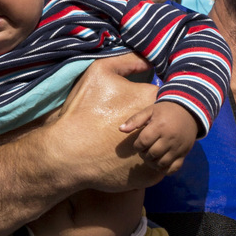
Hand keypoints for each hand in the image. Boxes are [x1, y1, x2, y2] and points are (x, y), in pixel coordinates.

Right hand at [39, 54, 163, 192]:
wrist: (69, 153)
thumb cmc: (84, 111)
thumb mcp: (100, 72)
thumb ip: (128, 60)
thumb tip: (148, 59)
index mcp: (153, 100)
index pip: (165, 94)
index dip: (150, 98)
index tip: (135, 103)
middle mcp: (163, 128)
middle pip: (166, 121)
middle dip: (155, 121)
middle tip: (129, 124)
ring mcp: (160, 153)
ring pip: (164, 145)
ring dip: (154, 143)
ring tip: (133, 142)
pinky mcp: (153, 176)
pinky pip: (157, 166)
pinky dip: (147, 163)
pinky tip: (128, 159)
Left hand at [119, 100, 198, 173]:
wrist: (189, 111)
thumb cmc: (165, 111)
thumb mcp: (150, 110)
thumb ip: (135, 120)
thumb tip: (120, 129)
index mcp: (160, 126)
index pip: (143, 142)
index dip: (137, 146)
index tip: (138, 144)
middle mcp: (170, 138)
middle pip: (152, 154)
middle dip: (144, 155)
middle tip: (144, 150)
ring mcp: (178, 147)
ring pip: (162, 163)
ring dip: (152, 163)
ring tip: (151, 157)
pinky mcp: (184, 154)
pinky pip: (174, 168)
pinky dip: (165, 170)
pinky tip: (160, 164)